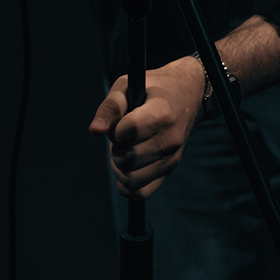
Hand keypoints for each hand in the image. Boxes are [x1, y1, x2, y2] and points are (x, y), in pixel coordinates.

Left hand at [87, 56, 205, 198]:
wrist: (185, 95)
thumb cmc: (150, 89)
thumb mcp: (127, 87)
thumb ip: (109, 108)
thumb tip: (95, 130)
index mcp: (161, 113)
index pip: (127, 133)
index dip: (116, 129)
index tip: (123, 120)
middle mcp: (170, 139)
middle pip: (126, 158)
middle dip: (115, 147)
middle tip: (123, 133)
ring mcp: (172, 157)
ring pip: (130, 178)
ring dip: (119, 165)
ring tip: (126, 147)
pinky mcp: (170, 170)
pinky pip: (141, 193)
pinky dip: (127, 184)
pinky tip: (127, 166)